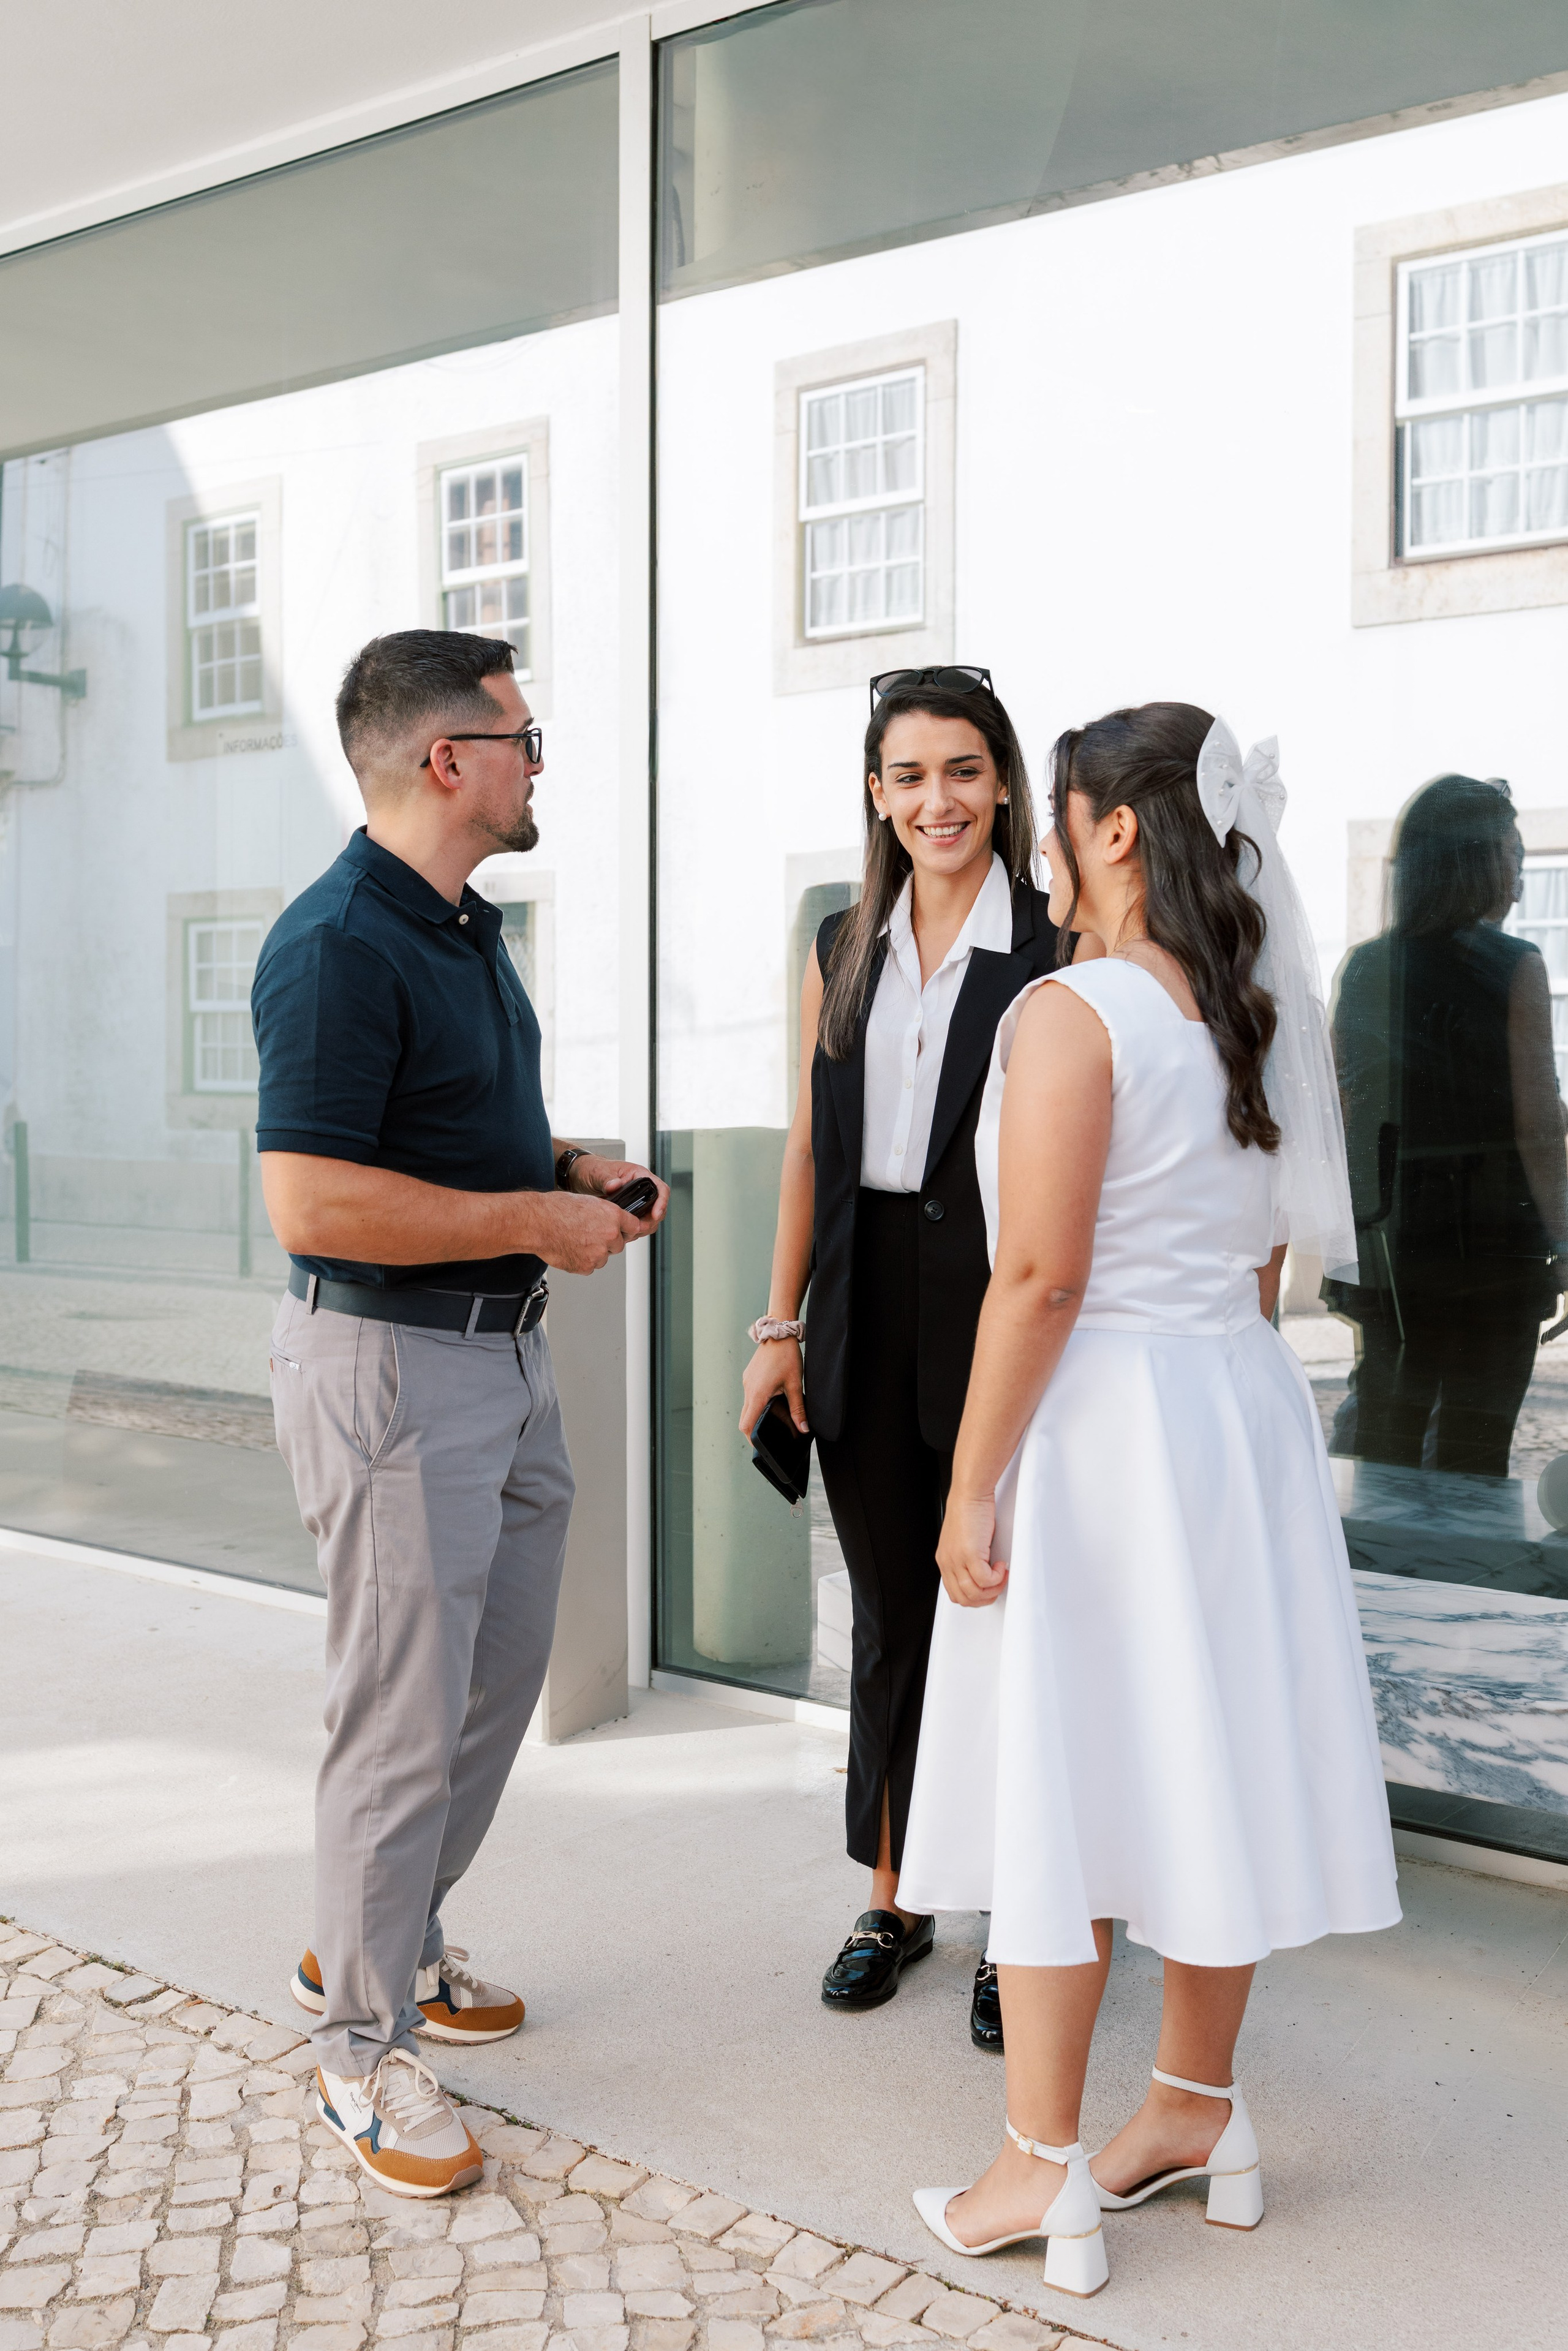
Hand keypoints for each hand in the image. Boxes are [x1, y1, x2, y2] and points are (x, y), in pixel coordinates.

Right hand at [529, 1191, 639, 1273]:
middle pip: (618, 1244)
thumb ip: (605, 1213)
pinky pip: (589, 1266)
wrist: (537, 1223)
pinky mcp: (586, 1266)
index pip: (634, 1226)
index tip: (625, 1231)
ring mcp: (598, 1253)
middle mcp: (609, 1235)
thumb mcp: (587, 1202)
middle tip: (589, 1234)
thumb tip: (612, 1221)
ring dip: (594, 1252)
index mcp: (612, 1216)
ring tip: (575, 1240)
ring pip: (603, 1257)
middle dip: (608, 1242)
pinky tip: (570, 1249)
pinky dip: (582, 1261)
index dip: (627, 1228)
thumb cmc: (555, 1210)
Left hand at [572, 1154, 668, 1237]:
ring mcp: (636, 1199)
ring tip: (631, 1233)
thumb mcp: (598, 1172)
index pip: (660, 1188)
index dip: (661, 1202)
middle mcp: (641, 1187)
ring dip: (644, 1227)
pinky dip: (635, 1229)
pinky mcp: (630, 1209)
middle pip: (658, 1206)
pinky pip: (639, 1221)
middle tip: (639, 1229)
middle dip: (652, 1220)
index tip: (655, 1214)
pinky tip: (625, 1233)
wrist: (581, 1175)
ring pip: (650, 1217)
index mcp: (639, 1175)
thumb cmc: (591, 1169)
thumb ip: (607, 1179)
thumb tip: (615, 1185)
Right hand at [738, 1337, 805, 1441]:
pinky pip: (751, 1395)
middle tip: (769, 1435)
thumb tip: (803, 1429)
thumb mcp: (795, 1384)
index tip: (760, 1446)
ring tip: (778, 1414)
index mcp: (757, 1394)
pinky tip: (775, 1398)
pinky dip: (760, 1402)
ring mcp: (747, 1382)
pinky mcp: (749, 1376)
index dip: (751, 1439)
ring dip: (760, 1414)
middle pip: (745, 1418)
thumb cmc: (787, 1356)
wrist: (779, 1332)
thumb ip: (798, 1409)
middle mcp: (748, 1389)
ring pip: (749, 1406)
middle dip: (755, 1429)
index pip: (746, 1425)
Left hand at [937, 1489, 1007, 1607]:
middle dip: (985, 1598)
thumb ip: (968, 1560)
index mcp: (945, 1561)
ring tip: (1001, 1575)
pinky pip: (985, 1580)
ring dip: (993, 1589)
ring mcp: (957, 1560)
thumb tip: (984, 1575)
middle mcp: (948, 1563)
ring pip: (974, 1593)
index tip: (987, 1589)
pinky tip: (1000, 1566)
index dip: (974, 1597)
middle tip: (997, 1585)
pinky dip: (997, 1578)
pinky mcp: (969, 1554)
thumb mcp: (964, 1541)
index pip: (955, 1594)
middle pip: (963, 1598)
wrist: (970, 1495)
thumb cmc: (969, 1511)